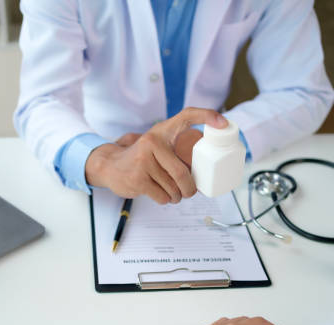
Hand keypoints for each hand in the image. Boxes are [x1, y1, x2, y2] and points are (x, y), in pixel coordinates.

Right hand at [85, 108, 226, 203]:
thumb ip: (176, 143)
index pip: (187, 115)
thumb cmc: (141, 157)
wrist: (109, 165)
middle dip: (190, 189)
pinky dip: (165, 200)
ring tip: (173, 193)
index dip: (207, 116)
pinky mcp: (137, 179)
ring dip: (177, 196)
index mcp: (161, 131)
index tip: (223, 123)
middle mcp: (152, 142)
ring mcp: (143, 161)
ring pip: (173, 188)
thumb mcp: (157, 143)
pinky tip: (159, 194)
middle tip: (190, 192)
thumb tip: (209, 160)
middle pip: (183, 173)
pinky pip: (162, 196)